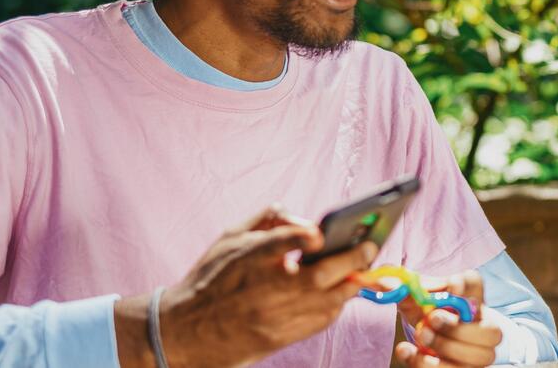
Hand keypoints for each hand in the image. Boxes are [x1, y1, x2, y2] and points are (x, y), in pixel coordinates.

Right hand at [114, 204, 377, 367]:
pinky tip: (343, 290)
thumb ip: (270, 219)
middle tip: (371, 245)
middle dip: (351, 259)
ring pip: (327, 301)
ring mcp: (273, 317)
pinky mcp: (280, 338)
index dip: (301, 236)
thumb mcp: (230, 237)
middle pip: (317, 276)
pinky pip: (320, 320)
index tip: (320, 233)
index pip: (277, 244)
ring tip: (364, 267)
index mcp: (246, 259)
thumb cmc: (212, 278)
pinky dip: (337, 304)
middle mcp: (261, 289)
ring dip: (351, 282)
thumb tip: (309, 221)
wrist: (186, 331)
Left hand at [390, 271, 502, 367]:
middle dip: (459, 327)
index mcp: (470, 300)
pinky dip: (427, 364)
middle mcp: (483, 328)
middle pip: (492, 331)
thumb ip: (404, 292)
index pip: (477, 284)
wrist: (428, 341)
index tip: (451, 286)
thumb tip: (385, 284)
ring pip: (480, 358)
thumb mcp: (415, 301)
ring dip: (446, 347)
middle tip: (432, 320)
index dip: (467, 285)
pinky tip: (408, 352)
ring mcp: (478, 355)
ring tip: (421, 337)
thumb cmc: (427, 315)